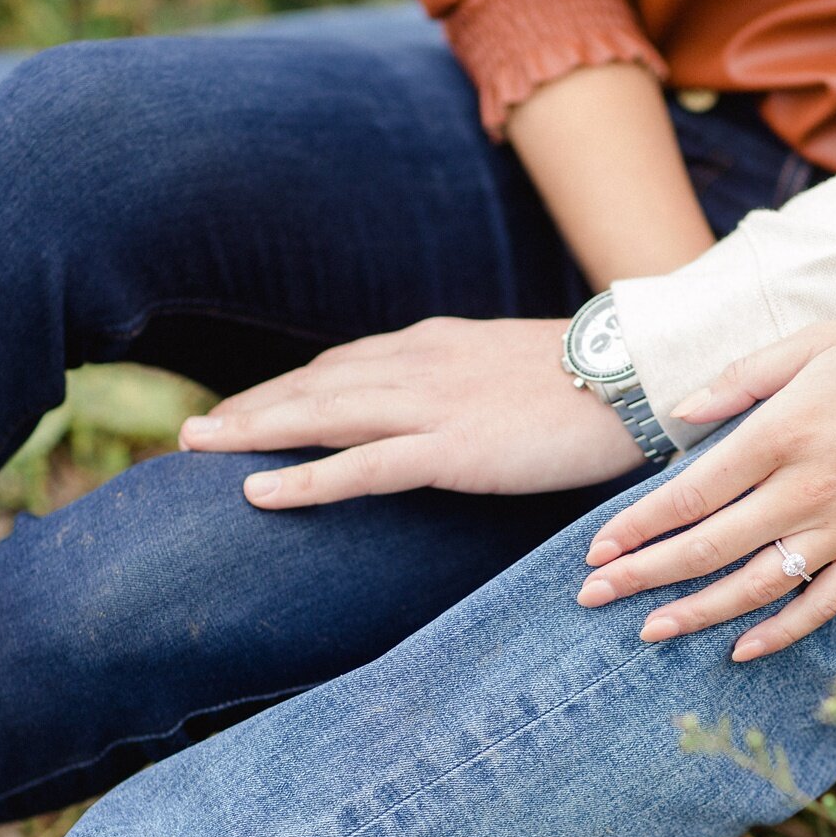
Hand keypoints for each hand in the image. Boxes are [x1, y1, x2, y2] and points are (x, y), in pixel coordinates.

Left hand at [179, 317, 646, 504]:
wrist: (642, 377)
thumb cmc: (592, 386)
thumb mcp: (516, 375)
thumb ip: (469, 387)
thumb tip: (451, 415)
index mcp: (436, 344)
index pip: (343, 366)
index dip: (289, 388)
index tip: (247, 409)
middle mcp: (420, 364)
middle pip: (314, 385)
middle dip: (250, 407)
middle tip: (193, 431)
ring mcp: (433, 405)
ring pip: (321, 415)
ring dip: (254, 431)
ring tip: (199, 448)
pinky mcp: (453, 448)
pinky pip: (361, 466)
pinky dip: (304, 478)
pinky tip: (258, 491)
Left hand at [579, 314, 835, 660]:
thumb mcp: (811, 343)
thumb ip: (739, 379)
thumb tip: (678, 414)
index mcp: (783, 432)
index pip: (690, 493)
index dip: (637, 527)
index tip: (596, 551)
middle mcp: (810, 488)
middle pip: (709, 547)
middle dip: (643, 577)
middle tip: (591, 599)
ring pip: (757, 586)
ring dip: (697, 613)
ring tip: (648, 632)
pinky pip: (824, 604)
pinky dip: (780, 632)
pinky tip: (739, 650)